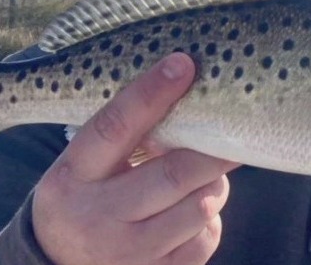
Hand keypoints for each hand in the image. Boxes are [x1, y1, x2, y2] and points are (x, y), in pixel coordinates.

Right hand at [31, 53, 239, 264]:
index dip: (150, 94)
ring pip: (199, 206)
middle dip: (212, 149)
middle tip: (236, 128)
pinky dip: (210, 217)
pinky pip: (205, 238)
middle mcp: (97, 217)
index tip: (183, 64)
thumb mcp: (84, 166)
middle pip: (173, 173)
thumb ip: (123, 136)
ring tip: (206, 173)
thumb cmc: (85, 198)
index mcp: (74, 176)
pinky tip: (192, 209)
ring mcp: (127, 254)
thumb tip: (184, 93)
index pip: (115, 127)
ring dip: (214, 183)